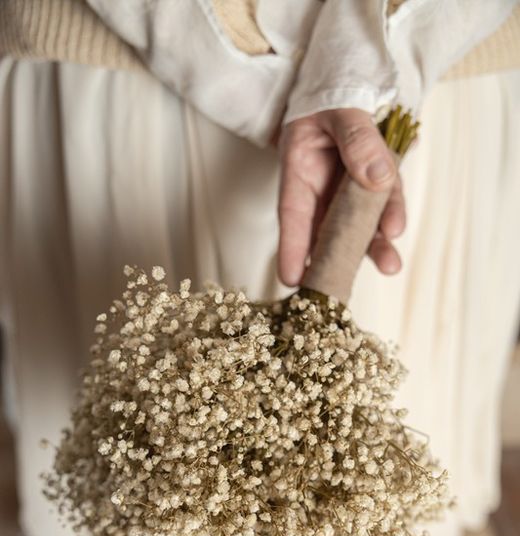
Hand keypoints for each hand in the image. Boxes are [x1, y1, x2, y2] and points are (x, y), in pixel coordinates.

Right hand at [276, 108, 405, 287]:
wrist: (351, 75)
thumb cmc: (331, 92)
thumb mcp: (340, 108)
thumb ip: (358, 139)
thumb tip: (378, 180)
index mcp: (299, 172)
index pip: (293, 217)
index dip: (293, 249)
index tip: (293, 280)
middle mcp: (323, 189)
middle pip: (328, 231)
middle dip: (340, 258)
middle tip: (342, 285)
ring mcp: (349, 188)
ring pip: (360, 223)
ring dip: (375, 244)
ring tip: (390, 265)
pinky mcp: (374, 182)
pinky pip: (384, 201)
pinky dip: (392, 213)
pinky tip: (397, 226)